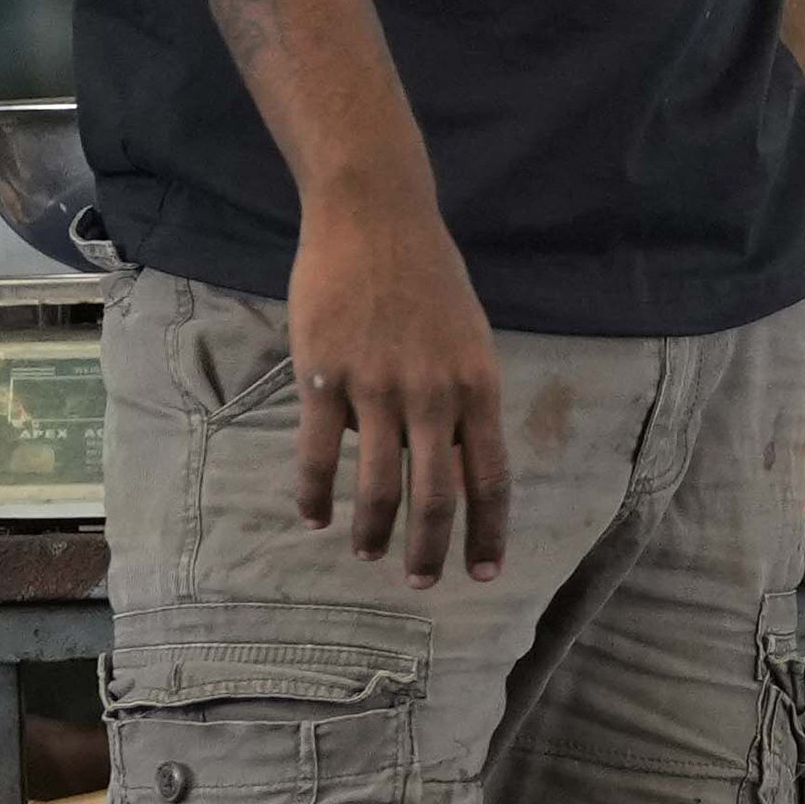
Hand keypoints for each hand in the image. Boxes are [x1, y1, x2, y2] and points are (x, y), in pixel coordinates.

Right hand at [282, 187, 507, 583]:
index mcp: (480, 389)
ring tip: (370, 555)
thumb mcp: (468, 340)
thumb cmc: (427, 278)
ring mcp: (379, 389)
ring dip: (375, 529)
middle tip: (421, 583)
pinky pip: (319, 452)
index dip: (488, 531)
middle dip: (431, 548)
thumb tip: (445, 453)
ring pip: (380, 483)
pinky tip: (313, 516)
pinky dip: (315, 492)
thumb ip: (460, 398)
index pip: (491, 478)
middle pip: (437, 495)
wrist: (375, 219)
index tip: (484, 572)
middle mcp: (436, 397)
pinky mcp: (326, 379)